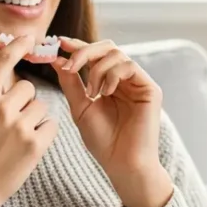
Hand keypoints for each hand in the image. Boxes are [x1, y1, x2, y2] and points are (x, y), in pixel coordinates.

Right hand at [0, 35, 58, 206]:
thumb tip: (10, 83)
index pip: (1, 64)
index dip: (17, 47)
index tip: (29, 37)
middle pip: (29, 88)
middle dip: (25, 102)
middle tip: (12, 123)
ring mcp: (18, 125)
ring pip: (42, 107)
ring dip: (35, 119)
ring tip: (17, 139)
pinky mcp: (35, 144)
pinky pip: (51, 126)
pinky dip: (44, 134)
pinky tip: (28, 147)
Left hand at [53, 37, 172, 206]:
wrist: (122, 163)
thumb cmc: (103, 141)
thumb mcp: (80, 107)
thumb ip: (70, 82)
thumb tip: (56, 58)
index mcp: (110, 83)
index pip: (96, 55)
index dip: (78, 46)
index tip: (59, 43)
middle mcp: (126, 81)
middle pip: (107, 47)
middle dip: (85, 52)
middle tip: (70, 65)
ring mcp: (140, 84)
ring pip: (117, 54)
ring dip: (97, 69)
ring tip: (92, 92)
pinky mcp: (151, 89)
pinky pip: (129, 66)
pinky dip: (112, 74)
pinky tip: (105, 93)